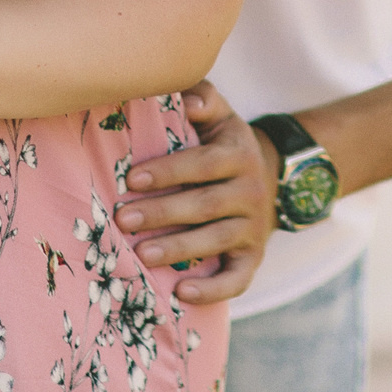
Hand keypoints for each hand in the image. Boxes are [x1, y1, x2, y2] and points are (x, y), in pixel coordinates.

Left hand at [114, 79, 280, 304]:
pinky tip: (183, 293)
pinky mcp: (253, 257)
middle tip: (124, 220)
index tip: (131, 179)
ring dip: (179, 248)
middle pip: (206, 204)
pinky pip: (238, 277)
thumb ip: (203, 99)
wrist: (268, 180)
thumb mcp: (220, 116)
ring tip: (142, 256)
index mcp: (239, 153)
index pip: (204, 163)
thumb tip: (187, 101)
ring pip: (217, 240)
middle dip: (163, 213)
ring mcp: (253, 226)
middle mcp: (251, 190)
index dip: (169, 171)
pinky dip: (213, 289)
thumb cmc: (222, 146)